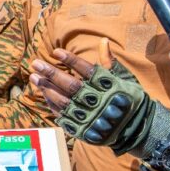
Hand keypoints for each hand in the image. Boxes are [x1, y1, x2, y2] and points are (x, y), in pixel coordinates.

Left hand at [30, 39, 169, 158]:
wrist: (135, 130)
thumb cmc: (128, 99)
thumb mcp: (124, 79)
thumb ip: (110, 62)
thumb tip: (103, 40)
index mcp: (108, 87)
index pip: (87, 71)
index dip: (71, 61)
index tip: (55, 52)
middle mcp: (98, 102)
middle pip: (71, 86)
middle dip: (51, 74)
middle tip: (35, 63)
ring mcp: (89, 117)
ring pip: (64, 102)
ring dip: (47, 88)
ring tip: (34, 76)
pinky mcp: (83, 129)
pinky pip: (63, 117)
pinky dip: (52, 105)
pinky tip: (44, 93)